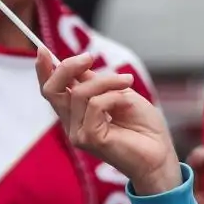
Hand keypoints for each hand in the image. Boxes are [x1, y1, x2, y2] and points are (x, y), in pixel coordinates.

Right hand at [36, 51, 177, 194]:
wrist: (161, 154)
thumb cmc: (144, 127)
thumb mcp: (119, 94)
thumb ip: (96, 83)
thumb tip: (78, 65)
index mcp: (77, 113)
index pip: (51, 90)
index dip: (44, 70)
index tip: (42, 49)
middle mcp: (72, 124)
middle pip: (52, 90)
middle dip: (68, 67)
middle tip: (89, 57)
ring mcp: (78, 134)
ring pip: (79, 93)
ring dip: (107, 81)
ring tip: (128, 81)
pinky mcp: (89, 139)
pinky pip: (95, 105)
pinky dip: (114, 96)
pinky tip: (128, 102)